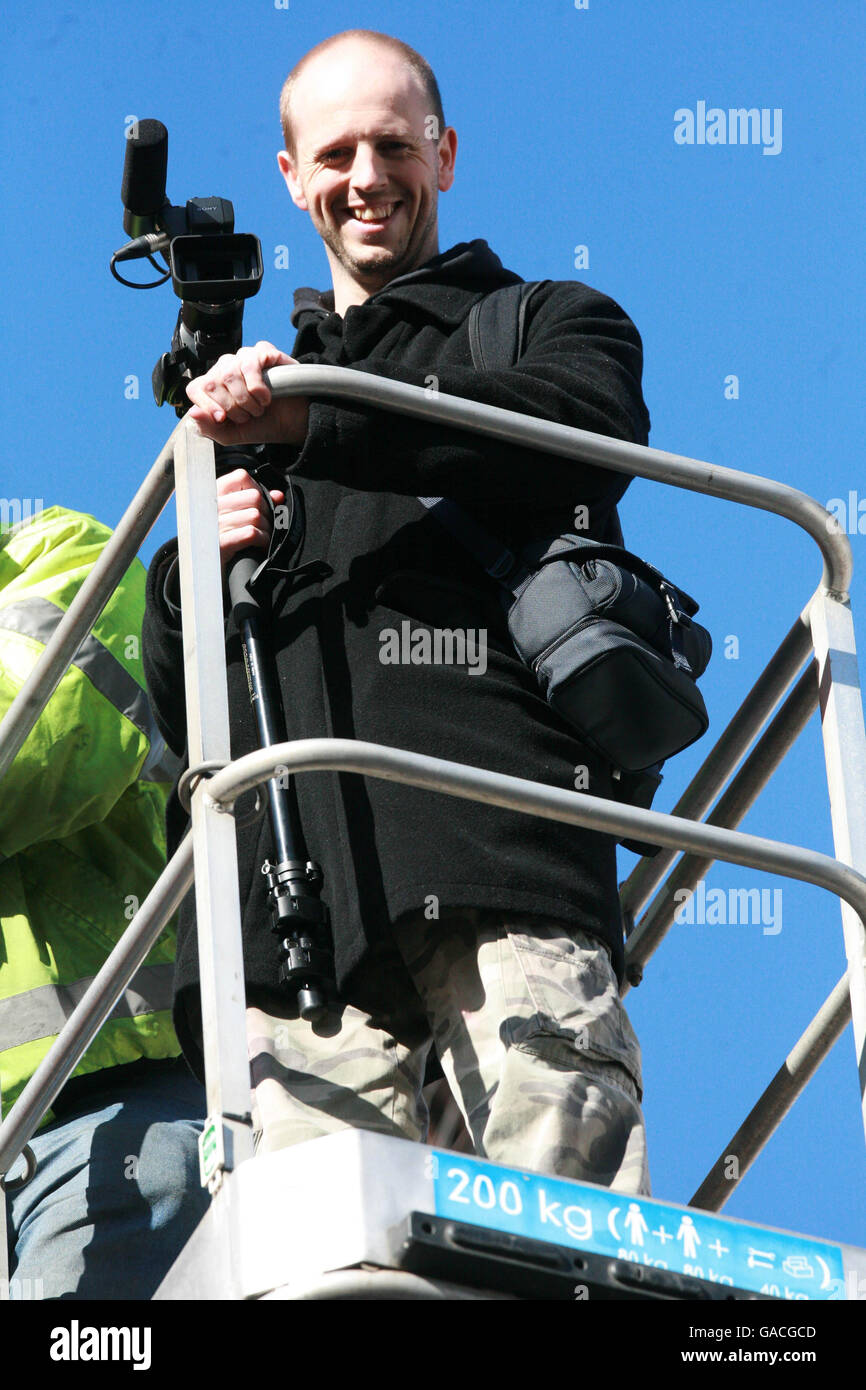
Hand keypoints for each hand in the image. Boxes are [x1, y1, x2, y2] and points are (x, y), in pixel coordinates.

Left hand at [186, 341, 308, 445]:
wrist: (291, 423)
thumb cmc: (260, 425)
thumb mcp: (230, 434)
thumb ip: (207, 428)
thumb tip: (191, 413)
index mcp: (213, 386)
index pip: (195, 388)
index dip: (207, 406)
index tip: (223, 419)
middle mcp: (225, 367)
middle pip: (212, 383)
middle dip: (232, 407)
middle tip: (248, 415)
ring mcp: (243, 357)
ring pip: (229, 375)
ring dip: (247, 400)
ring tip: (259, 408)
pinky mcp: (262, 351)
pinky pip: (250, 365)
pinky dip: (258, 388)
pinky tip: (267, 396)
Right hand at [216, 469, 284, 568]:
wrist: (207, 571)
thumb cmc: (223, 541)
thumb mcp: (235, 518)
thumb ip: (256, 503)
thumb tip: (278, 496)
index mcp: (212, 495)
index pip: (241, 477)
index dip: (256, 489)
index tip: (258, 505)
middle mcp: (210, 507)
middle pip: (254, 497)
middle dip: (266, 513)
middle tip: (263, 526)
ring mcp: (213, 525)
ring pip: (256, 516)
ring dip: (265, 529)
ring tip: (261, 538)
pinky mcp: (220, 544)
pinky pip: (251, 533)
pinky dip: (262, 540)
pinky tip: (259, 546)